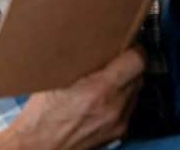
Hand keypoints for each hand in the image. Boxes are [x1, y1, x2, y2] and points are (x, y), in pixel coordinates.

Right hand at [6, 47, 145, 149]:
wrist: (40, 146)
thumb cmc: (42, 114)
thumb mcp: (56, 79)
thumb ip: (80, 61)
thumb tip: (90, 41)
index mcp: (100, 89)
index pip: (137, 60)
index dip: (134, 48)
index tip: (126, 43)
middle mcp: (115, 107)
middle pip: (139, 75)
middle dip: (129, 64)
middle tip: (114, 57)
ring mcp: (119, 122)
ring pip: (135, 92)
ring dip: (126, 82)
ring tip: (107, 78)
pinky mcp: (118, 132)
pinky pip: (129, 108)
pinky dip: (121, 99)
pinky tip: (104, 97)